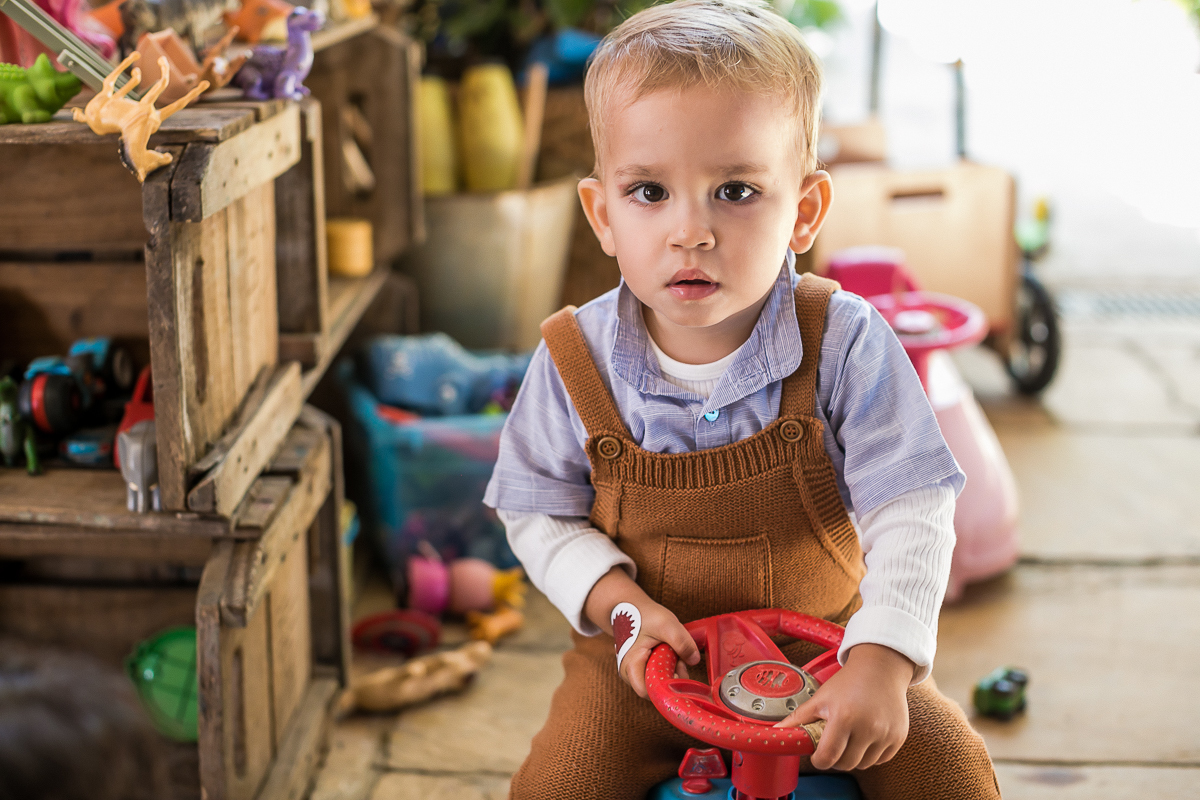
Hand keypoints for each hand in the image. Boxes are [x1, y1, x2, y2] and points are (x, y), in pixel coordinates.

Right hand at [582, 567, 699, 696]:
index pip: (648, 692)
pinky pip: (658, 674)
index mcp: (631, 665)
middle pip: (655, 688)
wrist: (629, 607)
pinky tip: (670, 653)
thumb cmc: (644, 616)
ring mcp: (635, 671)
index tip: (679, 675)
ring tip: (673, 652)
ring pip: (658, 681)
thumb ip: (681, 642)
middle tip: (679, 660)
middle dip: (672, 677)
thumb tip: (694, 661)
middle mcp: (629, 673)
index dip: (666, 689)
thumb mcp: (666, 624)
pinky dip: (668, 666)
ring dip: (671, 670)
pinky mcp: (642, 668)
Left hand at [775, 643, 913, 770]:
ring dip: (854, 756)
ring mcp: (886, 733)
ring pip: (864, 764)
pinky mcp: (898, 737)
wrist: (880, 668)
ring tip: (850, 736)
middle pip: (846, 764)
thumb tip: (777, 731)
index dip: (819, 760)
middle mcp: (868, 727)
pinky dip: (871, 754)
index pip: (828, 757)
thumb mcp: (821, 698)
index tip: (818, 754)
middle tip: (833, 742)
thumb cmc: (848, 681)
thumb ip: (799, 718)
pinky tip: (866, 736)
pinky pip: (881, 759)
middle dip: (836, 758)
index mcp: (844, 717)